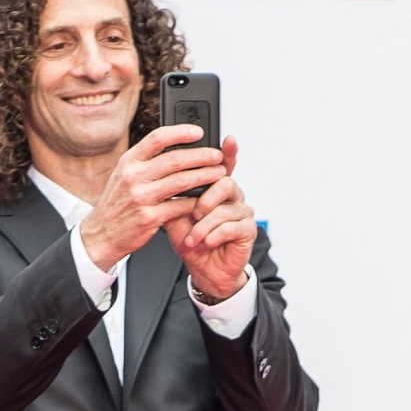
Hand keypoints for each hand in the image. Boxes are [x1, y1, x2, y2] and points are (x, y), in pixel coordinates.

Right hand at [79, 125, 227, 270]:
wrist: (101, 235)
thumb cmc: (117, 205)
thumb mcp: (123, 176)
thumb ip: (145, 162)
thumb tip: (174, 146)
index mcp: (128, 162)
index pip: (158, 138)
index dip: (181, 132)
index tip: (198, 132)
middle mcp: (133, 176)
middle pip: (175, 159)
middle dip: (202, 156)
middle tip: (217, 156)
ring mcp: (141, 197)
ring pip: (182, 181)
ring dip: (205, 176)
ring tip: (219, 174)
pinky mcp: (149, 217)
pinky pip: (180, 206)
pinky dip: (196, 202)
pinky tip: (206, 199)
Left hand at [164, 135, 256, 300]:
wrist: (203, 270)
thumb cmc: (191, 241)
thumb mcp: (175, 216)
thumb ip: (173, 196)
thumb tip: (162, 177)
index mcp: (216, 189)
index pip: (224, 166)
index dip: (228, 153)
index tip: (229, 139)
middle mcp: (233, 197)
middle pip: (225, 183)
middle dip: (205, 200)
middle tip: (194, 215)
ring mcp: (243, 213)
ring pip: (225, 209)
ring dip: (204, 226)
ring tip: (193, 238)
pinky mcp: (248, 230)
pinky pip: (231, 227)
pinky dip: (213, 236)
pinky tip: (205, 243)